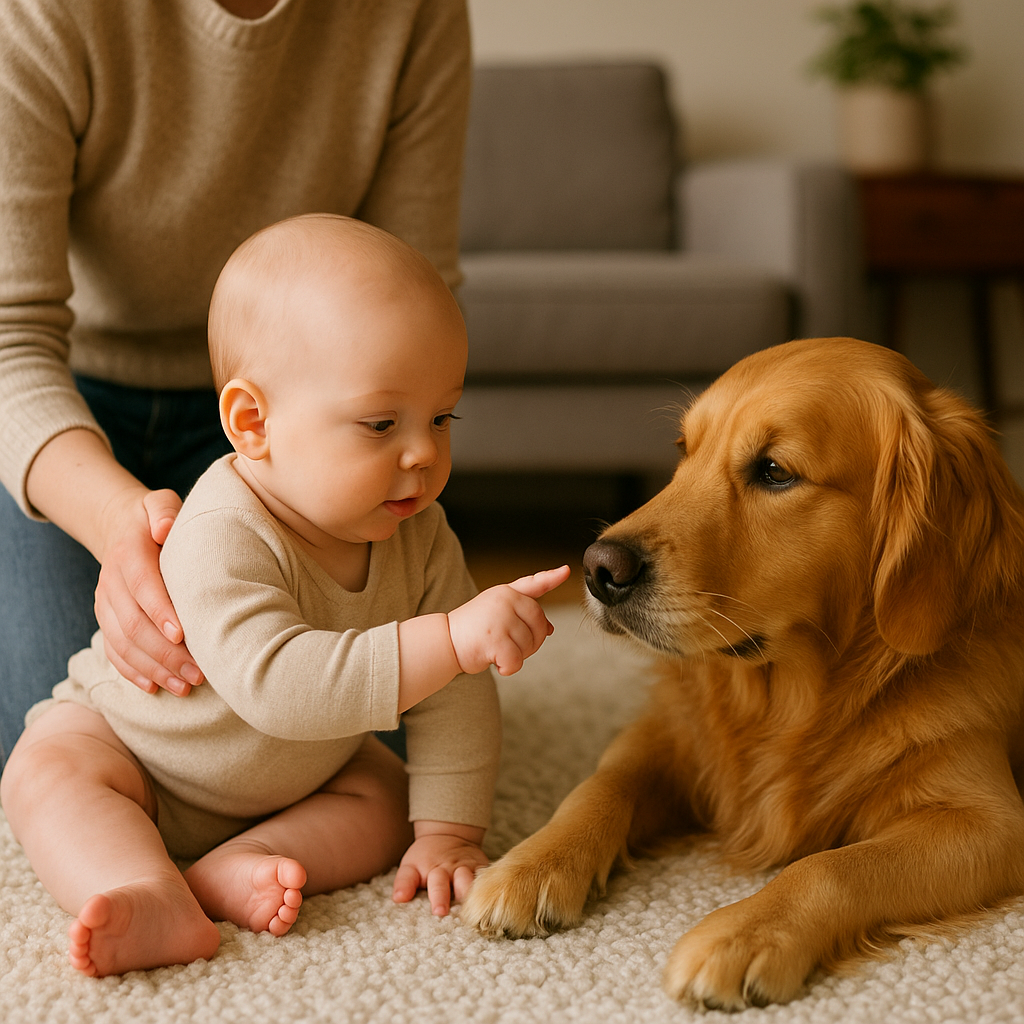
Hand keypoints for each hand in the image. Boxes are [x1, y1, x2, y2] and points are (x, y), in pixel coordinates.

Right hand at [93, 487, 203, 696]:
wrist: (122, 527)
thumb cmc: (156, 517)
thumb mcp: (159, 502)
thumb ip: (163, 510)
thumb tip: (165, 527)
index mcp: (128, 553)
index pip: (142, 585)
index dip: (160, 611)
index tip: (182, 634)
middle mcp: (111, 582)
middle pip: (133, 624)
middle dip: (165, 652)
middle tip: (199, 672)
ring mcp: (105, 604)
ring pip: (122, 644)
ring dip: (154, 669)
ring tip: (187, 686)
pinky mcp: (105, 620)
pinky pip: (113, 652)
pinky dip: (133, 673)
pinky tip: (157, 689)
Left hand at [392, 823, 488, 915]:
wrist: (449, 834)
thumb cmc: (427, 857)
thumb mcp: (411, 865)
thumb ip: (405, 882)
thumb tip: (398, 899)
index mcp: (430, 869)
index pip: (428, 882)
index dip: (433, 896)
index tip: (438, 911)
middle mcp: (448, 868)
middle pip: (447, 882)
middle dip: (447, 896)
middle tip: (446, 912)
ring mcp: (467, 867)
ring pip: (470, 881)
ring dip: (471, 895)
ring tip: (473, 912)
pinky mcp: (482, 867)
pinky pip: (488, 878)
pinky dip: (490, 889)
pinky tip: (492, 903)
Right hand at [447, 565, 569, 675]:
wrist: (443, 641)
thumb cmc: (471, 629)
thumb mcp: (498, 616)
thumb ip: (523, 617)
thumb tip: (549, 628)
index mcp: (506, 593)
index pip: (534, 584)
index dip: (552, 577)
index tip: (566, 571)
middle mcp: (505, 600)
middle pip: (539, 624)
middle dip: (531, 642)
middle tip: (511, 646)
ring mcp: (500, 618)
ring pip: (529, 645)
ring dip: (517, 656)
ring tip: (496, 650)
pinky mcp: (495, 638)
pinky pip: (516, 660)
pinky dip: (508, 668)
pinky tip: (495, 662)